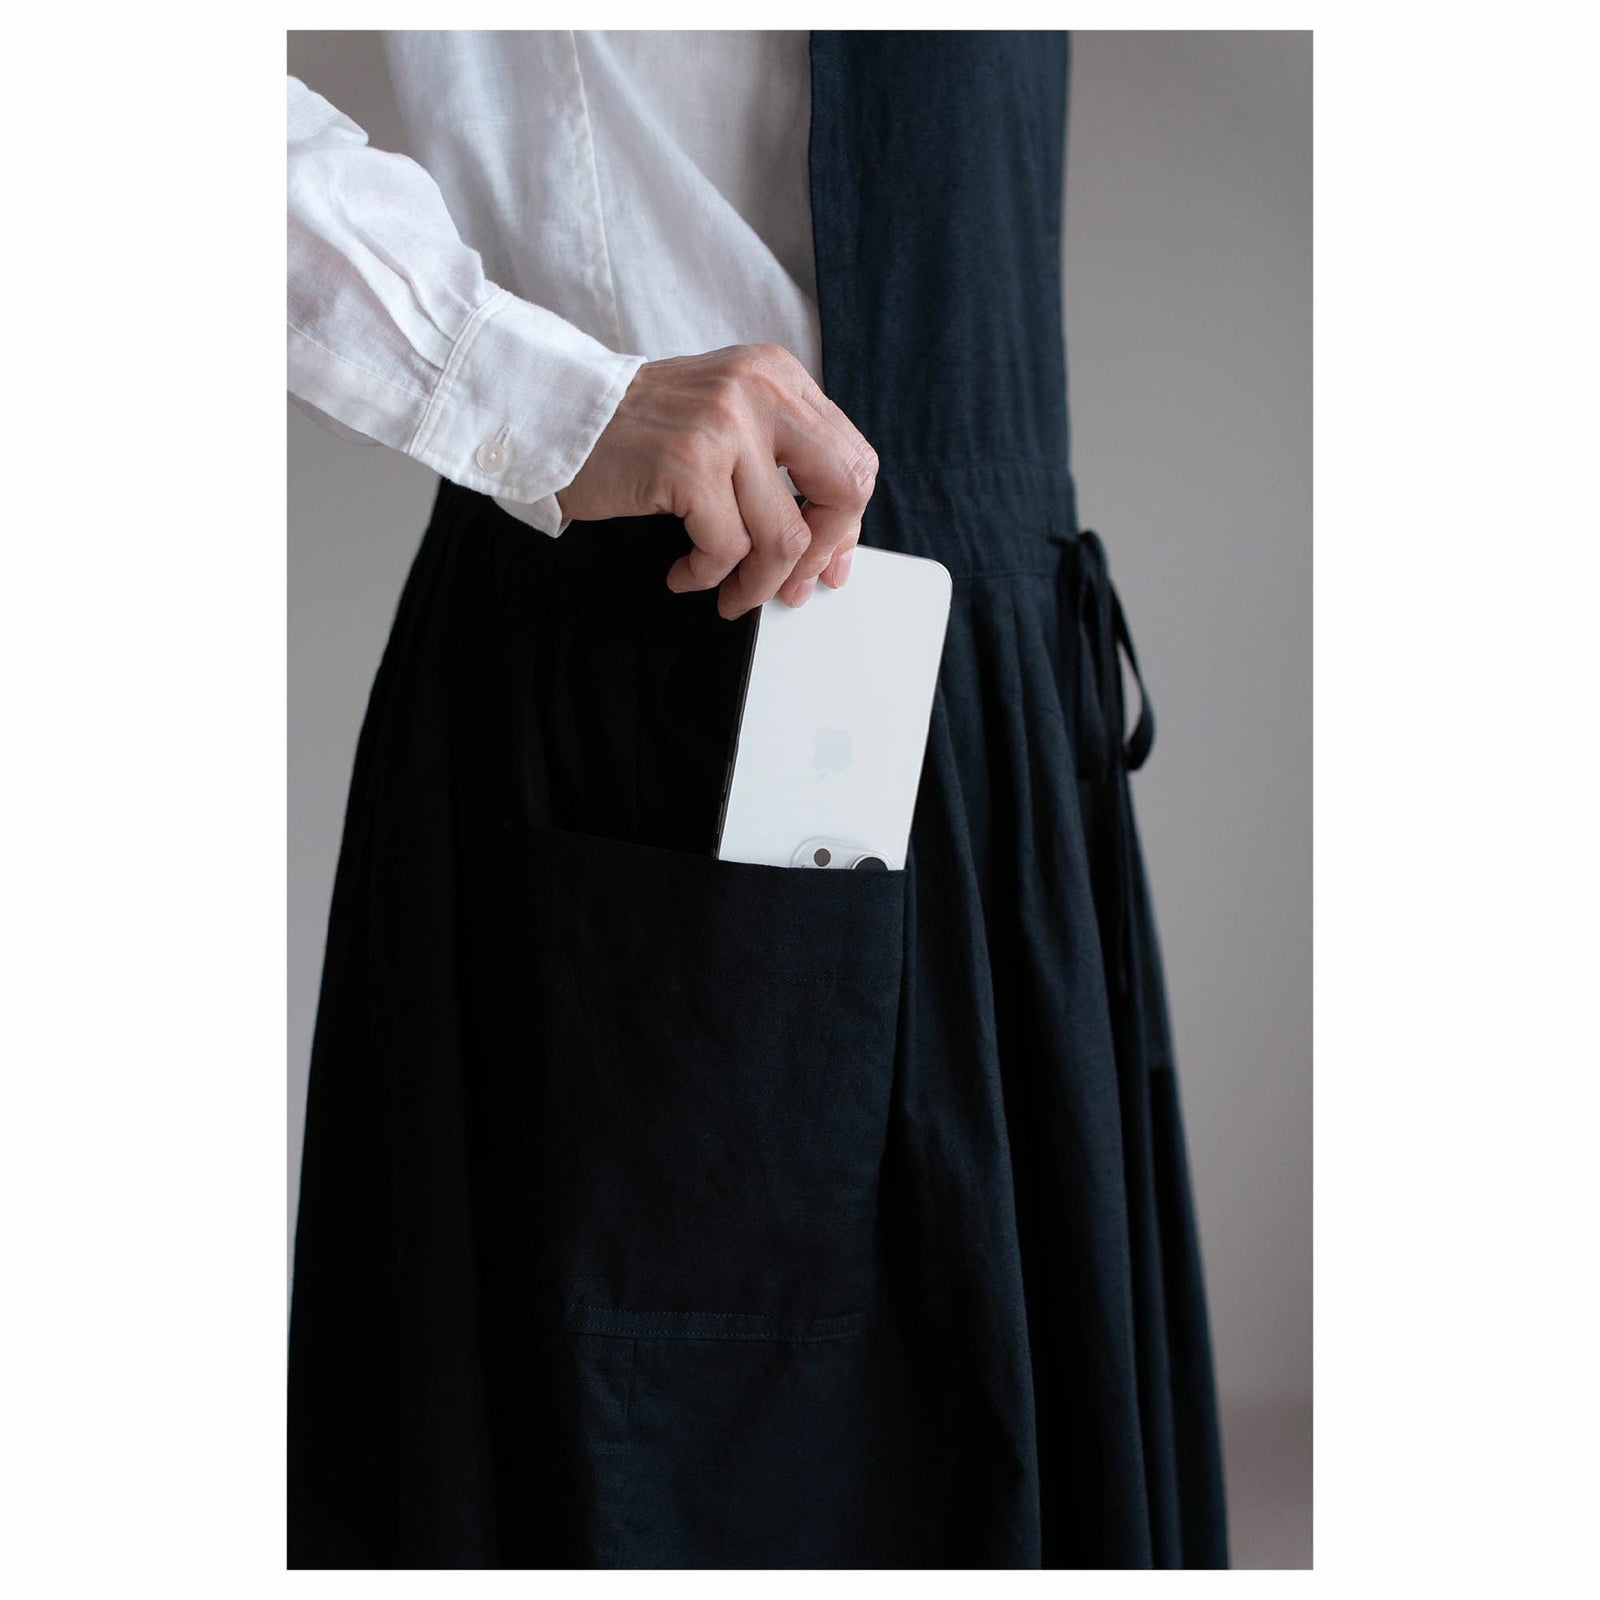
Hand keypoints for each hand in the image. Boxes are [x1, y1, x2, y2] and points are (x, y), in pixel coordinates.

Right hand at [554, 344, 877, 618]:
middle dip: (820, 554)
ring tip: (729, 593)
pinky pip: (726, 550)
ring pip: (784, 537)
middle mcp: (760, 389)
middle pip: (841, 491)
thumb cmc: (637, 428)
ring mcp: (725, 425)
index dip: (844, 524)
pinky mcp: (688, 464)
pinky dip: (707, 577)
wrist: (556, 412)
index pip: (853, 459)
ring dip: (757, 584)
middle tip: (789, 586)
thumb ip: (779, 459)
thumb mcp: (725, 416)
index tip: (824, 562)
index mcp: (778, 375)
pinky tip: (685, 574)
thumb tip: (833, 544)